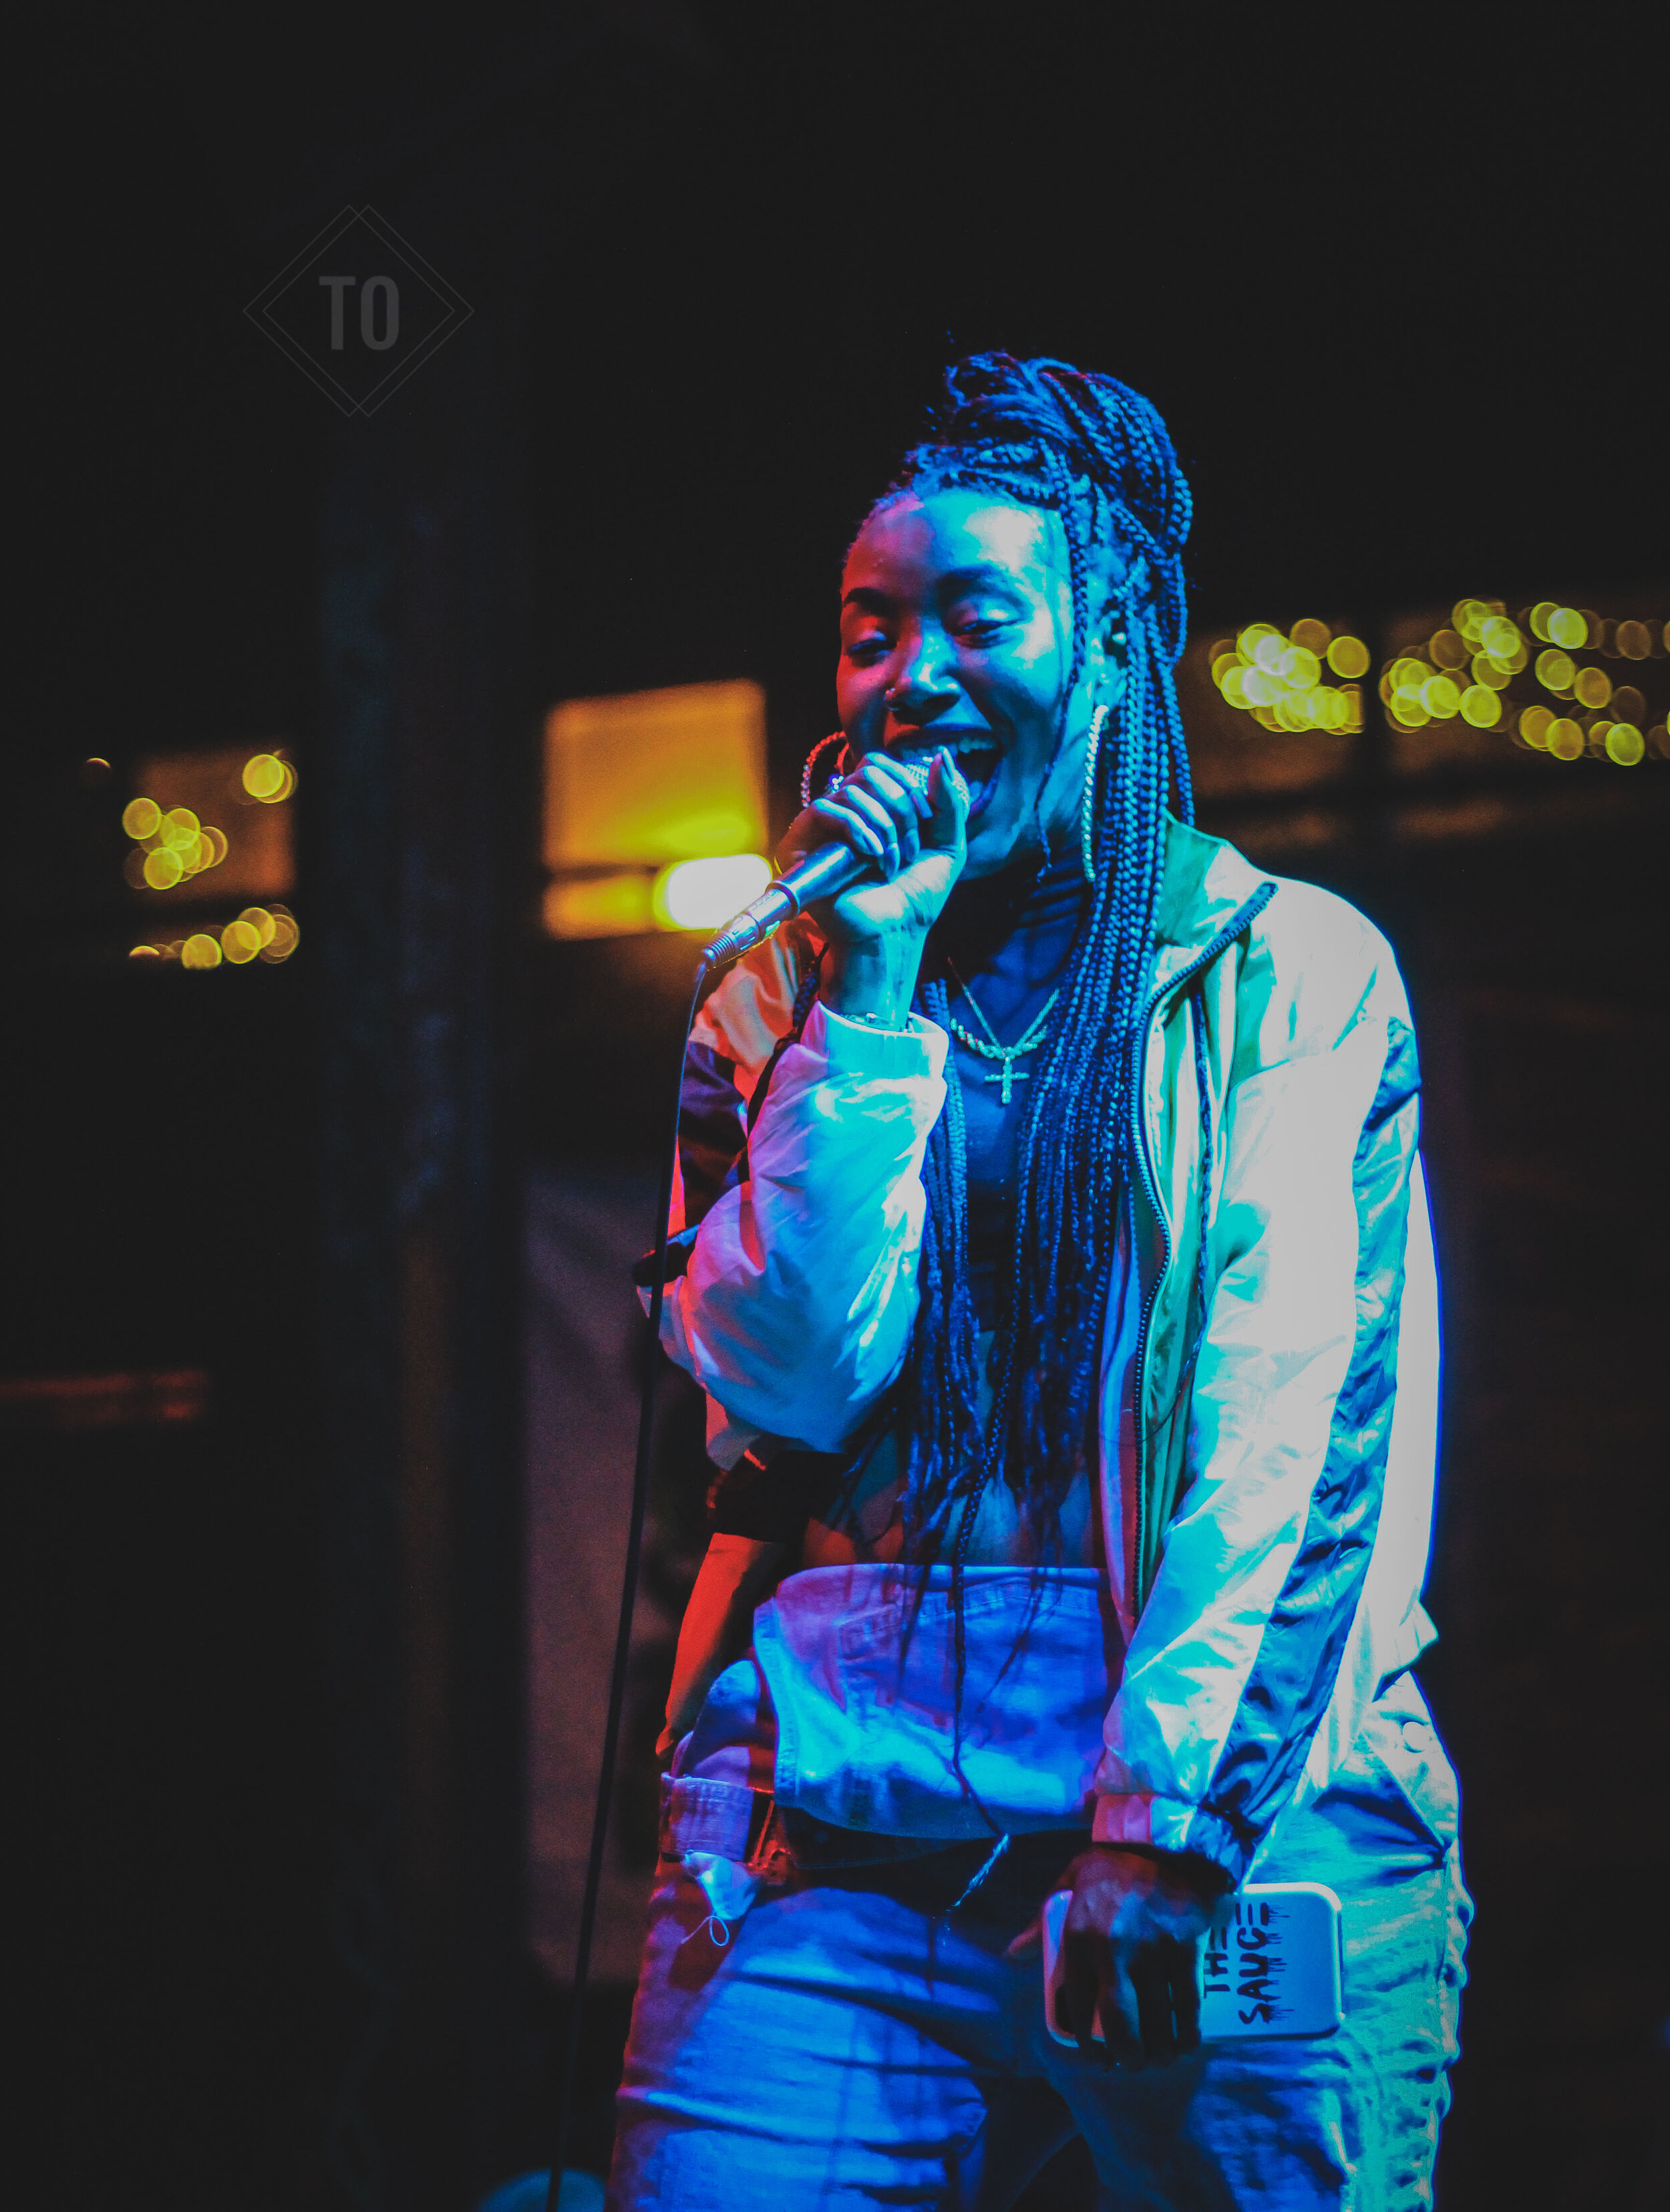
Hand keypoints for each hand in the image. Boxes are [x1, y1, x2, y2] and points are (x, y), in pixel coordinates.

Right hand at [777, 746, 967, 1024]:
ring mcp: (821, 828)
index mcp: (874, 807)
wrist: (893, 933)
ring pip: (851, 789)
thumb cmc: (915, 899)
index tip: (926, 823)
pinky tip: (871, 853)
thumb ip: (949, 801)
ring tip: (890, 861)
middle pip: (869, 771)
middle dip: (900, 808)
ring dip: (882, 826)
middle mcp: (845, 812)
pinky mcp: (800, 844)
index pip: (883, 766)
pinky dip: (855, 827)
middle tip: (907, 848)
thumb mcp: (947, 846)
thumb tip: (942, 754)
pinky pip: (825, 809)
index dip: (908, 785)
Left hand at [1009, 1844, 1226, 2067]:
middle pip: (1119, 2022)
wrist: (1166, 1840)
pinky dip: (1186, 2031)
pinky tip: (1184, 2044)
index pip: (1076, 2002)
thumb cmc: (1112, 1864)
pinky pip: (1186, 2003)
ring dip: (1158, 2050)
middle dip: (1126, 2054)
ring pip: (1156, 2019)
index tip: (1096, 2056)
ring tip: (1157, 2059)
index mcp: (1079, 1934)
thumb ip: (1041, 1923)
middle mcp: (1113, 1949)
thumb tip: (1013, 1956)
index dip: (1087, 2040)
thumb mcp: (1069, 1883)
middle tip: (1131, 2065)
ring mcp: (1152, 1952)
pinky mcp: (1185, 1951)